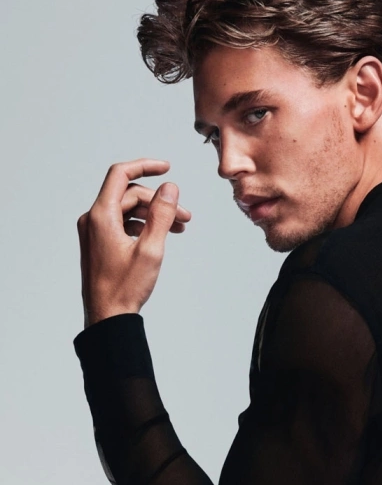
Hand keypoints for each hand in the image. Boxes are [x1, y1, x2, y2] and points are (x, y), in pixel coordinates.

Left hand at [77, 158, 191, 327]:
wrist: (107, 317)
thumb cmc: (125, 287)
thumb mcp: (151, 249)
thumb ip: (162, 215)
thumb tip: (170, 188)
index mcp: (101, 216)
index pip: (121, 175)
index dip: (145, 167)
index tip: (167, 168)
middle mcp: (93, 219)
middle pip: (129, 195)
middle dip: (159, 201)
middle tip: (184, 217)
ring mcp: (94, 232)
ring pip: (128, 211)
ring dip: (154, 215)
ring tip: (178, 228)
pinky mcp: (99, 243)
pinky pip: (122, 224)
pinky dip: (143, 226)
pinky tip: (160, 236)